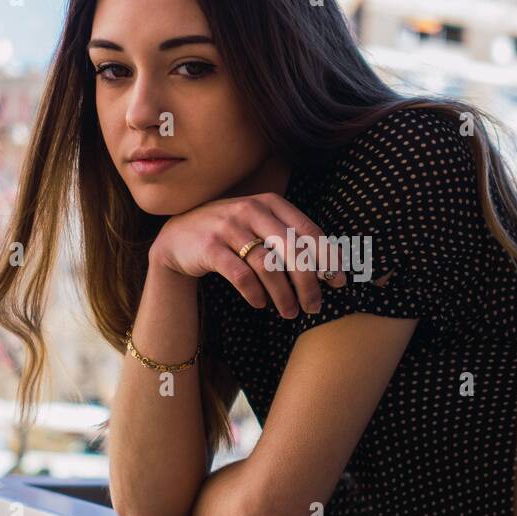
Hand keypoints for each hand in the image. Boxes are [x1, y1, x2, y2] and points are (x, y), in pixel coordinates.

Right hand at [149, 192, 347, 317]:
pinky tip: (260, 304)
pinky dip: (255, 294)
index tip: (339, 282)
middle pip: (292, 250)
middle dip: (308, 283)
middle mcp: (252, 209)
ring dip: (283, 295)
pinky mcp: (210, 247)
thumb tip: (329, 270)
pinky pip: (242, 276)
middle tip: (314, 306)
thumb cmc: (231, 235)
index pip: (309, 230)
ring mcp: (229, 227)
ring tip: (289, 312)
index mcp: (271, 203)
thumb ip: (290, 240)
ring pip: (268, 266)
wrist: (177, 238)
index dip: (328, 257)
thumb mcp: (260, 227)